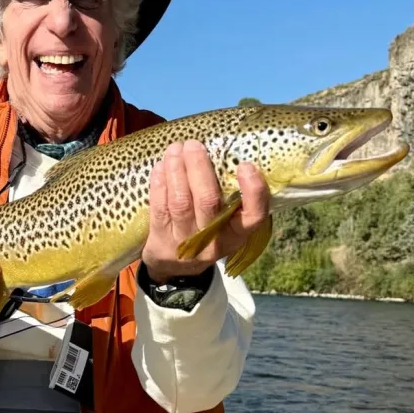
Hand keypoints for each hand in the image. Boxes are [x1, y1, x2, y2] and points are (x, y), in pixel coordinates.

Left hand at [142, 140, 269, 283]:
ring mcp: (186, 243)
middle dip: (199, 168)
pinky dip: (159, 183)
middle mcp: (213, 241)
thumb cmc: (205, 231)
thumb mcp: (224, 222)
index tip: (246, 165)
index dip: (253, 192)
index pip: (253, 216)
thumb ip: (227, 194)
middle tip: (194, 145)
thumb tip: (220, 148)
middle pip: (209, 201)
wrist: (174, 267)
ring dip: (176, 170)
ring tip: (175, 149)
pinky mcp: (161, 241)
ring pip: (181, 201)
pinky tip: (161, 166)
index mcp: (237, 233)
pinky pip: (160, 207)